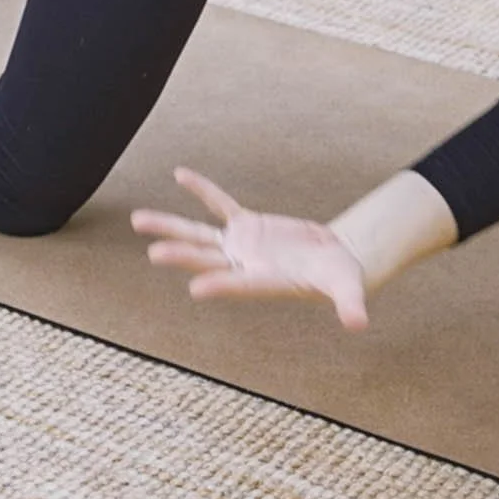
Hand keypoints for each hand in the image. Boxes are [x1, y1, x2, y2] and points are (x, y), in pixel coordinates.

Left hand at [129, 167, 371, 329]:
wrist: (332, 263)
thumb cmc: (340, 279)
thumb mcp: (347, 288)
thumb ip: (350, 305)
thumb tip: (360, 323)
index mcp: (265, 282)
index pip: (239, 284)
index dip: (220, 285)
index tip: (197, 288)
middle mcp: (244, 266)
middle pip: (208, 260)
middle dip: (183, 256)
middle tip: (155, 254)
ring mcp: (242, 245)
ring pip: (199, 235)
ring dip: (170, 228)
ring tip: (137, 220)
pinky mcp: (248, 225)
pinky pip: (221, 205)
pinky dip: (203, 190)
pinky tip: (181, 175)